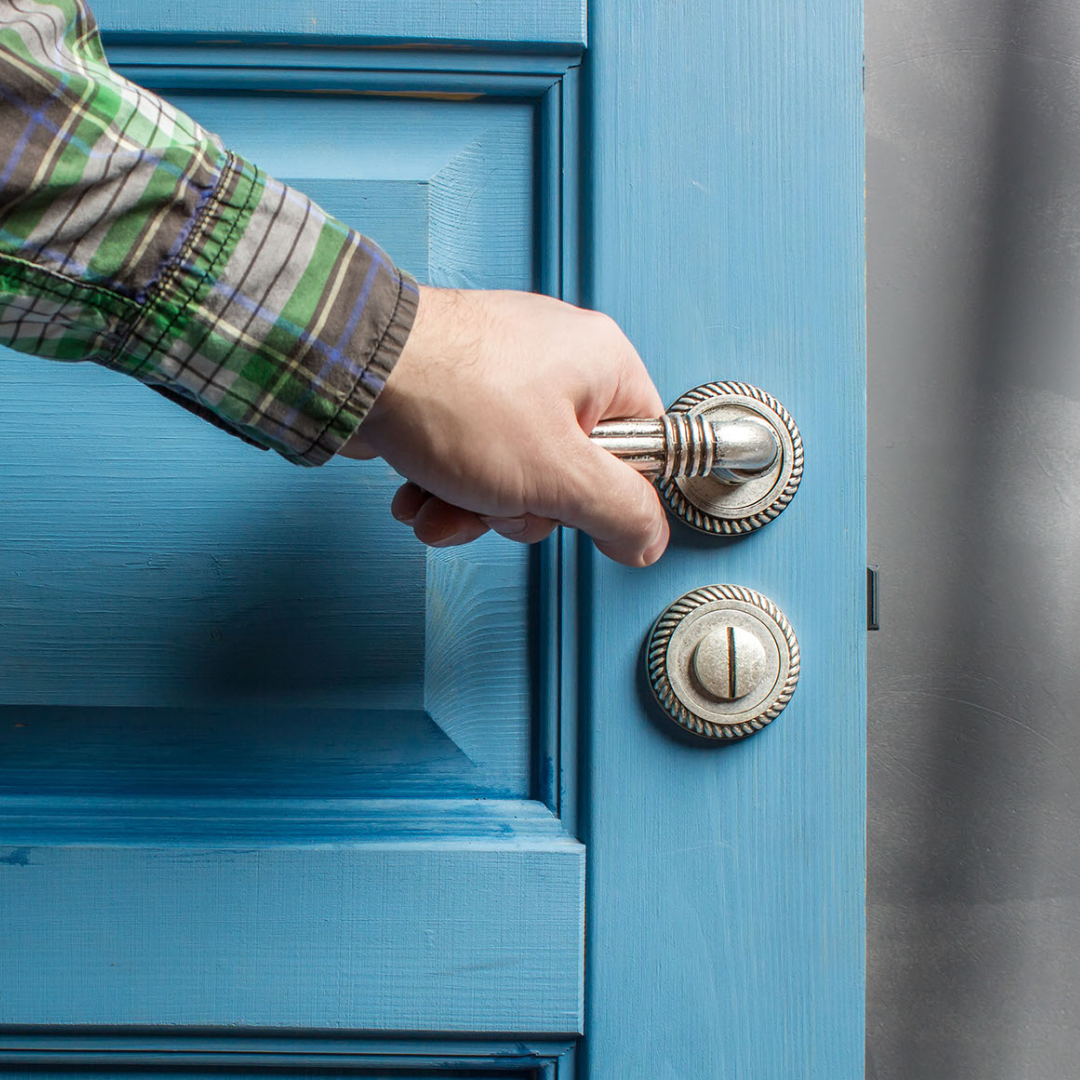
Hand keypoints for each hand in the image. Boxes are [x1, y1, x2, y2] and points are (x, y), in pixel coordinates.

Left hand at [340, 286, 669, 566]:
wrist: (349, 364)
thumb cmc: (449, 398)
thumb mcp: (556, 473)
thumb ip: (616, 511)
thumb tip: (649, 539)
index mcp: (601, 365)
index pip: (643, 448)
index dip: (608, 496)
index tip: (573, 513)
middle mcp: (557, 361)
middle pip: (570, 471)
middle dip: (521, 507)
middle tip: (496, 502)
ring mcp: (503, 374)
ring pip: (514, 472)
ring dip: (474, 507)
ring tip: (439, 505)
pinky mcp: (457, 390)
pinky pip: (472, 455)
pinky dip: (445, 484)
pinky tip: (418, 493)